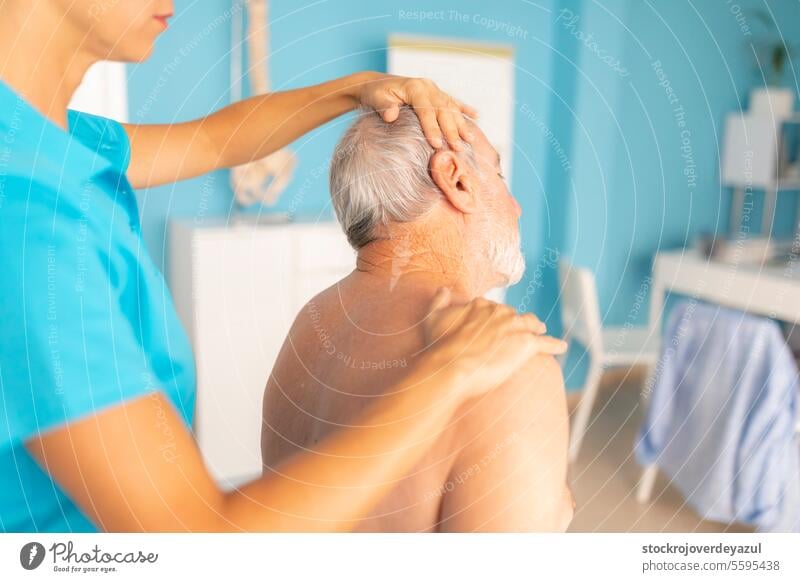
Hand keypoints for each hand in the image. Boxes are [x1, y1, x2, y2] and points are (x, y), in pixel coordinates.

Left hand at [353, 72, 477, 149]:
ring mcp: (433, 89)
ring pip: (451, 107)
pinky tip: (476, 116)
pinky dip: (464, 109)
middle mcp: (427, 86)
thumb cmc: (374, 94)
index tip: (437, 144)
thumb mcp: (375, 98)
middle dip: (451, 130)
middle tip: (458, 148)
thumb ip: (384, 106)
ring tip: (470, 139)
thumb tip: (391, 115)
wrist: (375, 84)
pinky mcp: (435, 93)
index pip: (426, 110)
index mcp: (414, 87)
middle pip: (443, 110)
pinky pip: (452, 101)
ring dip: (461, 124)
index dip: (432, 127)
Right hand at [421, 288, 567, 398]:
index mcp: (481, 306)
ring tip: (541, 331)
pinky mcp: (525, 344)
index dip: (495, 317)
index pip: (493, 308)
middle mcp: (500, 312)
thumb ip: (438, 301)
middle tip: (518, 331)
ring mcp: (514, 327)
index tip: (494, 323)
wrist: (451, 366)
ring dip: (536, 328)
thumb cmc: (440, 346)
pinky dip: (554, 345)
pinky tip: (561, 347)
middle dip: (516, 323)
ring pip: (531, 324)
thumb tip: (443, 289)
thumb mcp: (432, 318)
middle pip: (514, 316)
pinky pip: (546, 343)